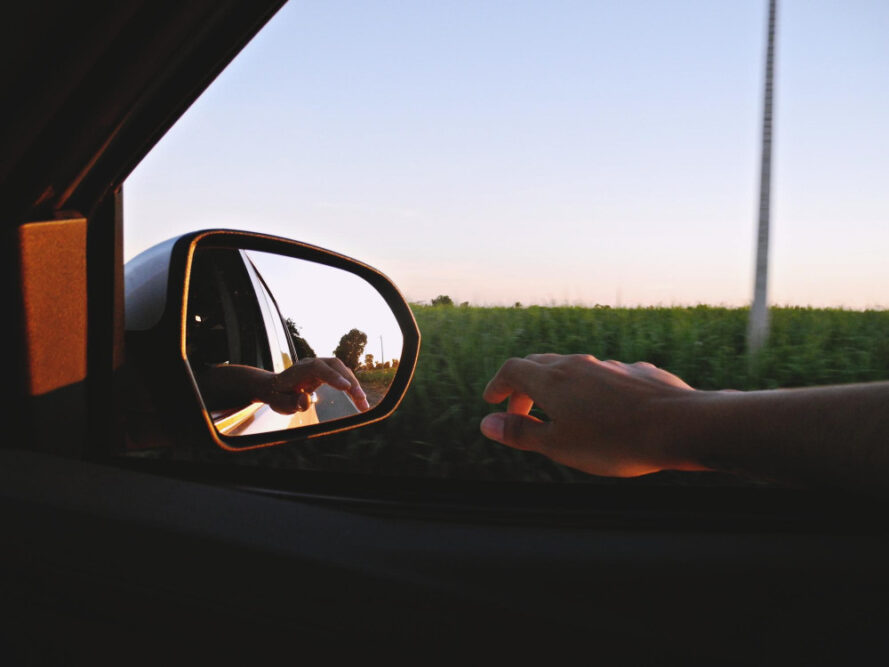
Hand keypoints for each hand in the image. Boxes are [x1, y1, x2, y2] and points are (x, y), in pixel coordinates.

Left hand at [265, 357, 369, 413]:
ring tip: (363, 405)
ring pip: (342, 371)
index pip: (318, 367)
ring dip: (355, 386)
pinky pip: (343, 377)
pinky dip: (352, 388)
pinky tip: (359, 400)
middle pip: (335, 366)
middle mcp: (312, 363)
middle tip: (361, 399)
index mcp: (299, 369)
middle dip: (350, 382)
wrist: (275, 387)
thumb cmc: (278, 395)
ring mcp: (321, 366)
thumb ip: (291, 402)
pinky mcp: (328, 372)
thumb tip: (305, 399)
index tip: (346, 387)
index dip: (333, 375)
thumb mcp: (279, 403)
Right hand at [480, 354, 701, 476]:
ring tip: (561, 415)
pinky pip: (605, 378)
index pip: (513, 370)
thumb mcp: (559, 445)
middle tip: (520, 413)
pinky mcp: (637, 373)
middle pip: (540, 365)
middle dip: (525, 387)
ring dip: (559, 389)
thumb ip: (521, 433)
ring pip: (575, 370)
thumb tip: (486, 424)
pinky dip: (592, 391)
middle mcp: (578, 365)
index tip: (491, 401)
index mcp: (552, 380)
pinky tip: (605, 413)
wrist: (679, 426)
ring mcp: (610, 366)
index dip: (498, 385)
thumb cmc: (614, 441)